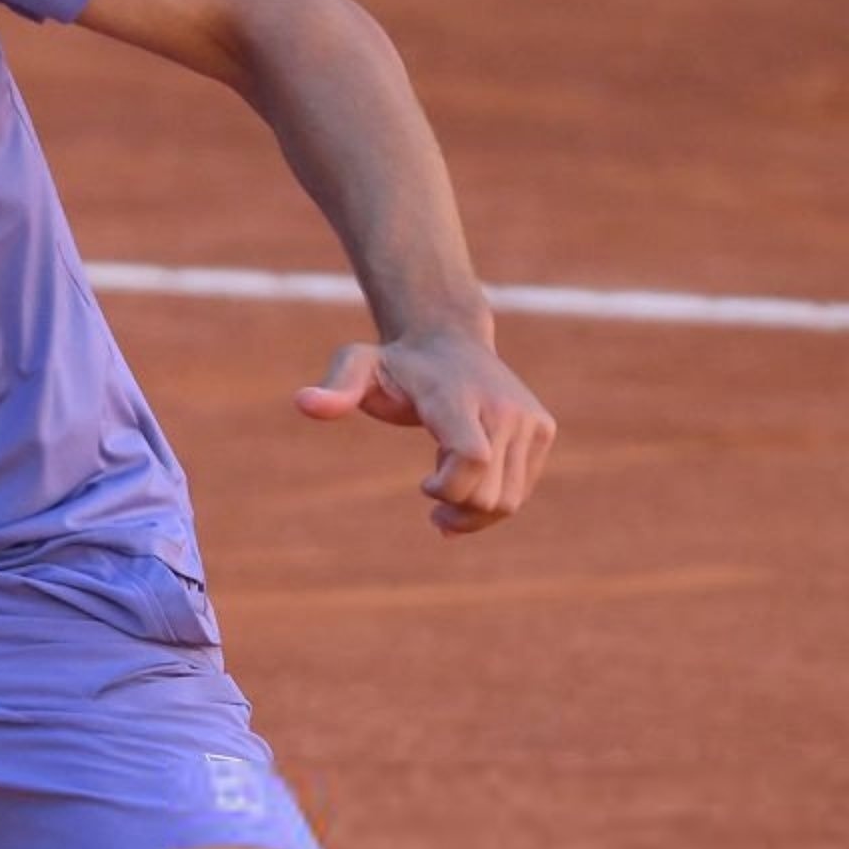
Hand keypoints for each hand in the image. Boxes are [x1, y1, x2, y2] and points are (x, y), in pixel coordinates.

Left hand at [293, 329, 556, 536]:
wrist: (450, 337)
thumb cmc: (398, 363)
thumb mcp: (359, 366)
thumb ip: (337, 387)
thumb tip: (305, 403)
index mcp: (460, 399)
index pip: (470, 461)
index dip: (447, 490)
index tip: (423, 487)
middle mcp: (505, 408)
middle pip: (487, 493)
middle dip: (454, 507)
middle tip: (428, 489)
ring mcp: (530, 419)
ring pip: (509, 501)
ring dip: (472, 511)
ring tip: (445, 489)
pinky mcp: (543, 430)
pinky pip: (521, 492)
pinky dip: (492, 502)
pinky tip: (467, 481)